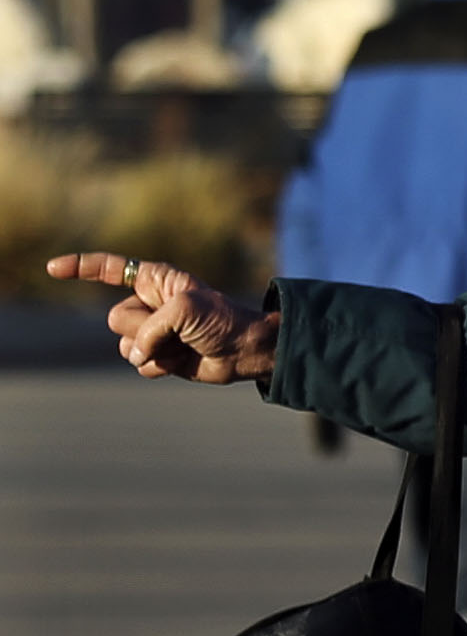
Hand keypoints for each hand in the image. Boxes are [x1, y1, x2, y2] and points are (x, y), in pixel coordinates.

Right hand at [45, 252, 278, 384]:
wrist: (245, 351)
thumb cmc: (220, 320)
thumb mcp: (183, 311)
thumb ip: (150, 328)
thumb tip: (138, 355)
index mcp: (153, 280)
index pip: (108, 269)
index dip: (78, 268)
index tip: (51, 270)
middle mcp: (148, 304)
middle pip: (115, 319)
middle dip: (142, 328)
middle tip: (177, 328)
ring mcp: (152, 331)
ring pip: (125, 345)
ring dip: (152, 350)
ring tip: (181, 345)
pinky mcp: (160, 356)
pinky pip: (139, 364)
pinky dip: (159, 366)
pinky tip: (181, 360)